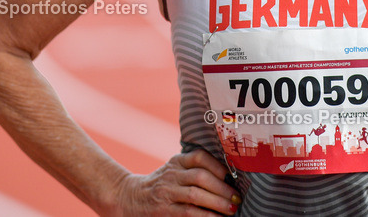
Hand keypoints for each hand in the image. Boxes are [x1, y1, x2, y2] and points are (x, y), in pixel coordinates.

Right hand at [105, 149, 241, 215]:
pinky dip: (205, 216)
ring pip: (195, 195)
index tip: (232, 176)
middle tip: (236, 197)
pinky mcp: (164, 210)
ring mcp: (166, 192)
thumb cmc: (162, 184)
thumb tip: (228, 178)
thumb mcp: (174, 170)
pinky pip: (188, 212)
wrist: (131, 197)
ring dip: (217, 203)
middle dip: (222, 188)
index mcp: (177, 161)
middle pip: (200, 177)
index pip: (199, 157)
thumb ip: (194, 170)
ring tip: (231, 209)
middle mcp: (171, 174)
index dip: (218, 166)